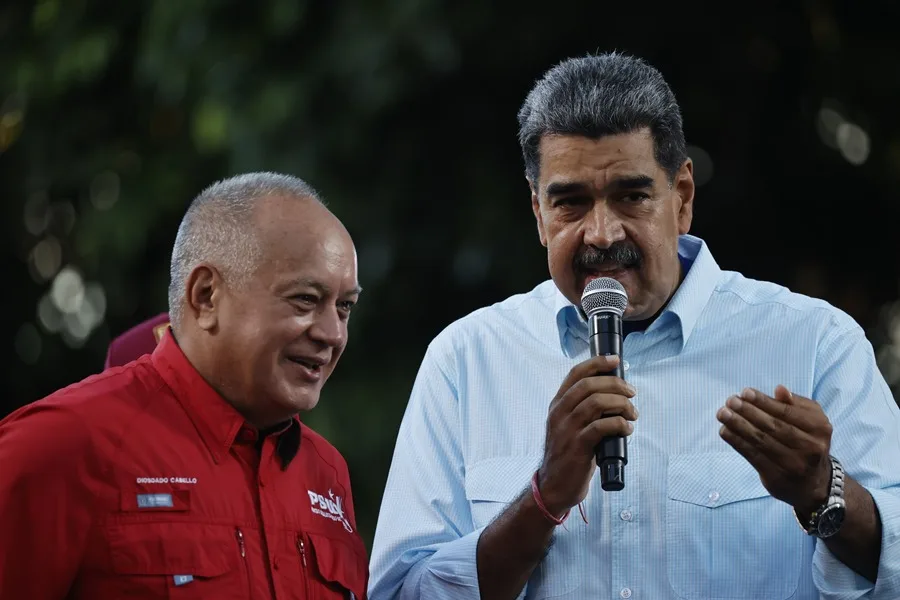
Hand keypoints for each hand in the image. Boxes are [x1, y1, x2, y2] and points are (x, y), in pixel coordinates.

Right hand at [538, 355, 636, 516]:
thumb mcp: (568, 426)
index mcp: (557, 404)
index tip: (616, 361)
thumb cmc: (568, 454)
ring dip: (621, 404)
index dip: (597, 363)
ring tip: (632, 413)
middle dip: (616, 384)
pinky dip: (620, 424)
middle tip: (632, 393)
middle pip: (589, 384)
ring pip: (597, 402)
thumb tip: (615, 395)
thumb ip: (584, 409)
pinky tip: (627, 429)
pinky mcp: (577, 446)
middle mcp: (559, 413)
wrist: (554, 486)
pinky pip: (602, 427)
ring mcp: (567, 429)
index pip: (575, 373)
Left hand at [716, 385, 832, 513]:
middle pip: (773, 426)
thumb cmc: (807, 443)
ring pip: (761, 441)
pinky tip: (725, 431)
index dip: (764, 401)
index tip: (745, 392)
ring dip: (738, 425)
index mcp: (820, 428)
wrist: (814, 484)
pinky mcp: (777, 478)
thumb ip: (796, 405)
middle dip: (748, 411)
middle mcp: (811, 447)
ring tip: (723, 414)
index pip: (787, 412)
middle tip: (730, 401)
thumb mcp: (811, 422)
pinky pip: (753, 456)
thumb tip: (779, 389)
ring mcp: (794, 464)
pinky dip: (737, 442)